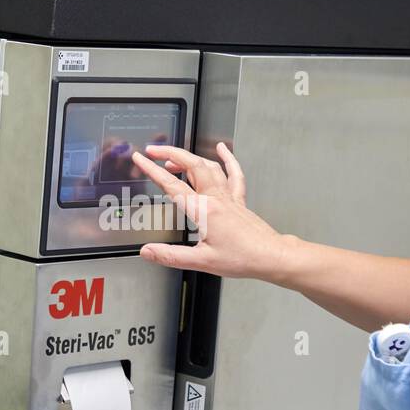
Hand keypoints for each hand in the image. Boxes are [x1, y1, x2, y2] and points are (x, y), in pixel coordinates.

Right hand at [130, 142, 294, 280]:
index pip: (172, 184)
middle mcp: (216, 198)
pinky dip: (227, 158)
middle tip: (152, 151)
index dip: (152, 170)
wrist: (270, 255)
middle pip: (191, 164)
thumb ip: (171, 256)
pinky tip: (222, 149)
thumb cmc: (242, 258)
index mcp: (204, 210)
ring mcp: (229, 196)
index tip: (140, 159)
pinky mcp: (239, 200)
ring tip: (173, 158)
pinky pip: (233, 173)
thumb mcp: (201, 261)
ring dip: (189, 157)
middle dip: (169, 153)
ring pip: (208, 165)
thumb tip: (148, 252)